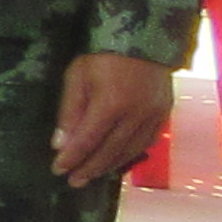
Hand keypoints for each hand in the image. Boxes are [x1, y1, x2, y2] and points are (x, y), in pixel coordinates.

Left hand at [53, 49, 175, 187]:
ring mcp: (153, 116)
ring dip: (109, 166)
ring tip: (91, 176)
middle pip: (110, 151)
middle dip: (89, 168)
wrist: (141, 40)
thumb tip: (60, 144)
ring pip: (130, 150)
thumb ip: (69, 112)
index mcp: (110, 104)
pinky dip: (129, 155)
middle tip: (73, 182)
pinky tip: (116, 161)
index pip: (88, 140)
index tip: (58, 170)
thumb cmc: (101, 57)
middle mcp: (135, 114)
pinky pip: (146, 142)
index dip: (72, 158)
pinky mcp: (164, 114)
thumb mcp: (76, 78)